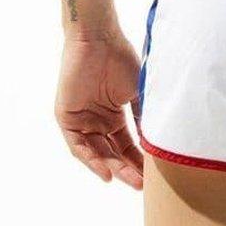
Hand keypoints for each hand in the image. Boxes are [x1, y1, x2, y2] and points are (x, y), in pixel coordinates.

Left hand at [55, 31, 145, 188]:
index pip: (128, 145)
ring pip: (97, 152)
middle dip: (129, 169)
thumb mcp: (138, 94)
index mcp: (114, 115)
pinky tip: (107, 173)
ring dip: (113, 168)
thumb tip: (158, 144)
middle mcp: (97, 120)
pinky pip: (78, 146)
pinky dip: (92, 160)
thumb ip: (144, 118)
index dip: (140, 161)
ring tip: (130, 181)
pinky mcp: (67, 118)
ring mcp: (82, 120)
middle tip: (143, 185)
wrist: (99, 39)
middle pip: (113, 152)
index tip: (155, 175)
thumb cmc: (121, 60)